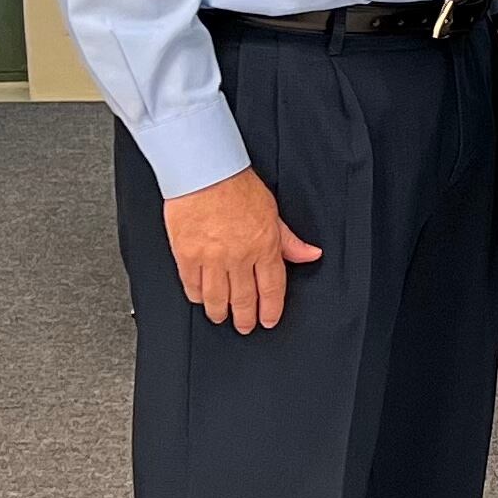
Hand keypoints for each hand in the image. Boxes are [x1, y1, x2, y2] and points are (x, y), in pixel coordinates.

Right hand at [164, 166, 322, 332]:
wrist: (203, 172)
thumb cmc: (236, 186)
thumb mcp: (273, 212)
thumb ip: (289, 240)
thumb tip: (310, 254)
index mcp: (264, 246)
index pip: (272, 289)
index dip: (271, 310)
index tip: (268, 320)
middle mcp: (239, 257)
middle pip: (244, 300)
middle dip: (246, 318)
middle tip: (245, 326)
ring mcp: (211, 259)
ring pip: (217, 299)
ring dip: (220, 313)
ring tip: (222, 317)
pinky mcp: (186, 256)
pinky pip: (192, 286)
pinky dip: (197, 296)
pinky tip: (201, 299)